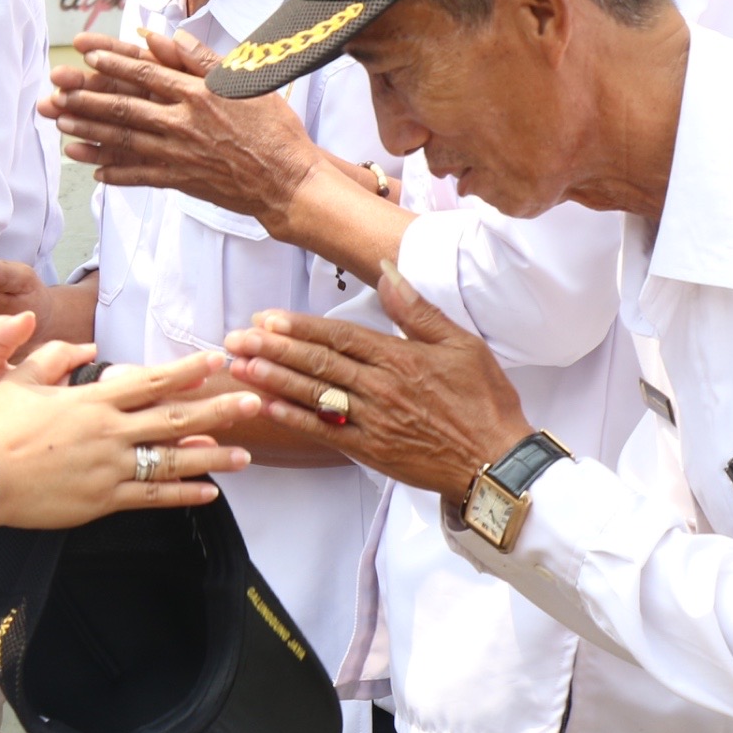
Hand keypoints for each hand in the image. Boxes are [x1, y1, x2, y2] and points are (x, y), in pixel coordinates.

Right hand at [0, 339, 254, 531]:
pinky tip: (210, 493)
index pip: (151, 381)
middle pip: (174, 418)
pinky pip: (153, 497)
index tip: (216, 361)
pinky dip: (183, 495)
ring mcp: (110, 468)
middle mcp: (109, 432)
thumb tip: (80, 348)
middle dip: (218, 409)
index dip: (187, 370)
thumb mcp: (16, 378)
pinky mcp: (103, 500)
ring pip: (172, 461)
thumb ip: (50, 358)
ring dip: (213, 457)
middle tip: (254, 402)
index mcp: (92, 400)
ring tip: (247, 456)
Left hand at [39, 31, 319, 218]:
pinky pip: (141, 176)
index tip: (84, 53)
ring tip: (62, 125)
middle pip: (124, 106)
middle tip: (55, 90)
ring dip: (90, 132)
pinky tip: (93, 170)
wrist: (289, 181)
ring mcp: (179, 154)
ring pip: (124, 140)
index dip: (111, 62)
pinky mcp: (182, 181)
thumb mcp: (245, 81)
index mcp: (197, 94)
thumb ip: (202, 59)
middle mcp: (183, 122)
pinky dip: (116, 173)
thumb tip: (163, 36)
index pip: (145, 72)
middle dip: (85, 97)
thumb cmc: (273, 128)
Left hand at [223, 269, 529, 499]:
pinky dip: (294, 418)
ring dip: (273, 380)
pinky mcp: (371, 450)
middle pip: (317, 363)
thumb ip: (417, 309)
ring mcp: (373, 421)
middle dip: (272, 349)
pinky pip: (324, 431)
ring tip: (239, 366)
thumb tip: (386, 269)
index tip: (265, 318)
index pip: (339, 337)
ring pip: (314, 395)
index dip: (299, 327)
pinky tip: (267, 405)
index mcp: (400, 358)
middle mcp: (380, 388)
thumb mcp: (461, 344)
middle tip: (235, 339)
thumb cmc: (483, 401)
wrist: (497, 462)